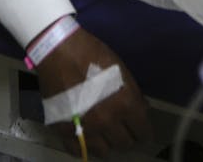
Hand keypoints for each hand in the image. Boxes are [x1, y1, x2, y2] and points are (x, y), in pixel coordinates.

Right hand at [36, 27, 151, 157]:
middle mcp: (107, 121)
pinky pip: (79, 151)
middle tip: (123, 130)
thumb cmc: (93, 54)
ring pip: (104, 152)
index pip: (143, 133)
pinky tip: (87, 136)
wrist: (58, 51)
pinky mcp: (64, 130)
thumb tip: (142, 109)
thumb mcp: (121, 70)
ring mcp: (85, 128)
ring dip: (107, 143)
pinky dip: (85, 146)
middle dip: (127, 137)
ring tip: (105, 134)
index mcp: (124, 104)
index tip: (141, 131)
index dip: (144, 133)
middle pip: (124, 144)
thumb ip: (133, 94)